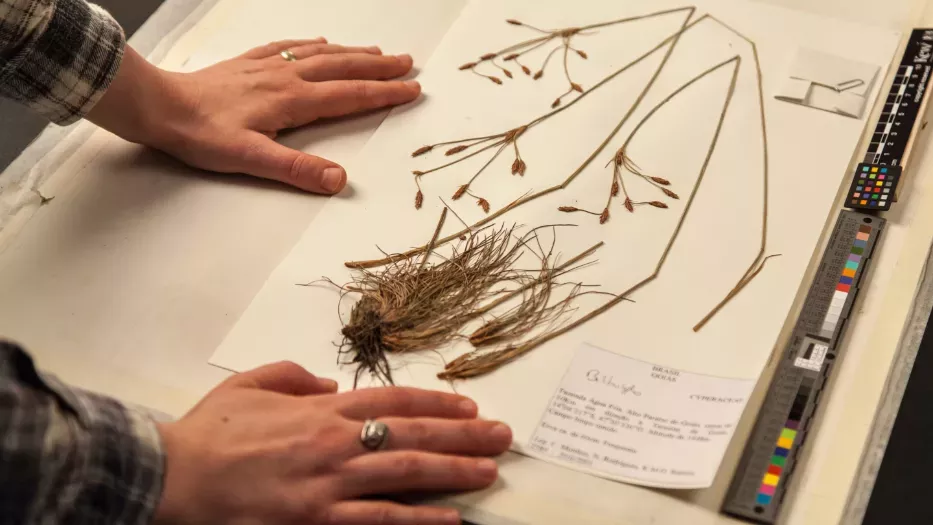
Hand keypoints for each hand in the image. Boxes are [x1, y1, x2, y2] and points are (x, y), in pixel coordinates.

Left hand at [87, 39, 420, 193]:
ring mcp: (266, 66)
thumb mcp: (251, 160)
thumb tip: (339, 179)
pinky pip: (287, 46)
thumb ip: (297, 170)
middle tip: (408, 64)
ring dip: (352, 53)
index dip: (383, 94)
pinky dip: (311, 43)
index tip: (412, 89)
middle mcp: (285, 77)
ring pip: (320, 54)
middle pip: (342, 68)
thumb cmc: (201, 135)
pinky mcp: (247, 63)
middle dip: (378, 68)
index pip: (349, 96)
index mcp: (292, 100)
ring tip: (377, 51)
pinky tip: (318, 41)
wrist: (159, 106)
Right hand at [154, 362, 511, 524]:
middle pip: (413, 434)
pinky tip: (449, 520)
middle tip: (502, 436)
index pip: (393, 399)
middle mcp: (334, 442)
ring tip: (490, 472)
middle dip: (463, 435)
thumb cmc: (208, 433)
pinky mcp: (316, 520)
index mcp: (320, 408)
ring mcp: (329, 484)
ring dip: (453, 472)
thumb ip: (294, 376)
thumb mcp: (250, 383)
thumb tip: (330, 381)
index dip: (436, 402)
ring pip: (406, 474)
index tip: (469, 405)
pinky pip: (378, 520)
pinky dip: (417, 520)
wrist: (168, 477)